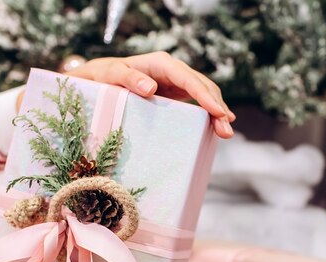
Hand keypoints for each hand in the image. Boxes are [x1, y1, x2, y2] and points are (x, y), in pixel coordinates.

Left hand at [66, 52, 235, 138]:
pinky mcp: (176, 95)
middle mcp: (173, 71)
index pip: (188, 79)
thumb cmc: (103, 76)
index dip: (205, 95)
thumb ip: (128, 78)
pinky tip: (218, 127)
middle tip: (226, 130)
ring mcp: (177, 83)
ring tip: (226, 133)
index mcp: (161, 64)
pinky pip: (198, 103)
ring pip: (205, 94)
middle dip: (217, 107)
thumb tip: (150, 87)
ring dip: (217, 113)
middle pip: (203, 87)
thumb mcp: (110, 75)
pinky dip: (209, 114)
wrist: (99, 80)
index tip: (217, 112)